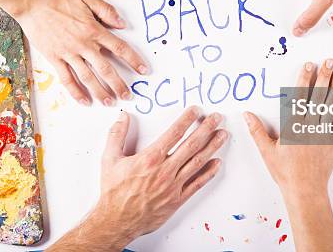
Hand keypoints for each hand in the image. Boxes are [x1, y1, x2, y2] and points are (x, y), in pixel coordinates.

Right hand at [14, 0, 147, 105]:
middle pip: (105, 69)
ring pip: (87, 77)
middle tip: (128, 95)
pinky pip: (66, 78)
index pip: (119, 48)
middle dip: (118, 84)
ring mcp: (68, 53)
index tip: (144, 70)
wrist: (31, 2)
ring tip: (110, 102)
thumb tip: (123, 24)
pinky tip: (84, 101)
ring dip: (100, 92)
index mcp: (94, 30)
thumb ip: (106, 11)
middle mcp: (83, 44)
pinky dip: (76, 92)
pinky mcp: (54, 58)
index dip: (133, 60)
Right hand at [50, 108, 227, 250]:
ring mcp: (173, 185)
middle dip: (206, 129)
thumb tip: (123, 116)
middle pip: (191, 145)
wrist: (117, 221)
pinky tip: (217, 163)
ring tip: (223, 135)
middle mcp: (165, 170)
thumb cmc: (114, 192)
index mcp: (150, 158)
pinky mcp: (177, 199)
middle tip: (216, 118)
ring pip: (197, 162)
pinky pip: (197, 184)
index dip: (187, 119)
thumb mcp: (109, 159)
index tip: (196, 110)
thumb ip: (117, 135)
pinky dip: (209, 173)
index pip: (174, 133)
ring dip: (212, 147)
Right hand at [244, 59, 332, 250]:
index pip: (299, 97)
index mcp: (293, 126)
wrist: (305, 189)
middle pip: (318, 96)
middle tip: (329, 62)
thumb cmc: (284, 172)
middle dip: (323, 77)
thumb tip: (246, 114)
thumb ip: (256, 131)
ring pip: (331, 106)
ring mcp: (324, 133)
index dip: (304, 79)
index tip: (309, 66)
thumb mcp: (267, 151)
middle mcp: (310, 126)